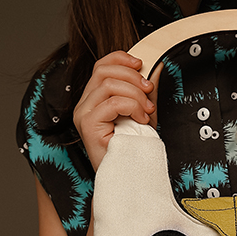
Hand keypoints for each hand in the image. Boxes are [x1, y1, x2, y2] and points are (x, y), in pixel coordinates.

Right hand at [73, 51, 160, 170]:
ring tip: (146, 111)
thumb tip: (154, 67)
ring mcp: (83, 114)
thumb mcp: (141, 112)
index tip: (141, 65)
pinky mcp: (88, 125)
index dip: (121, 58)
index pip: (101, 66)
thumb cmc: (133, 148)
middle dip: (132, 77)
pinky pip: (113, 103)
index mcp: (92, 99)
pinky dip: (132, 107)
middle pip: (103, 71)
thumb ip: (142, 91)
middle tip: (149, 92)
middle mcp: (83, 105)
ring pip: (109, 85)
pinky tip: (141, 119)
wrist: (127, 176)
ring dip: (135, 95)